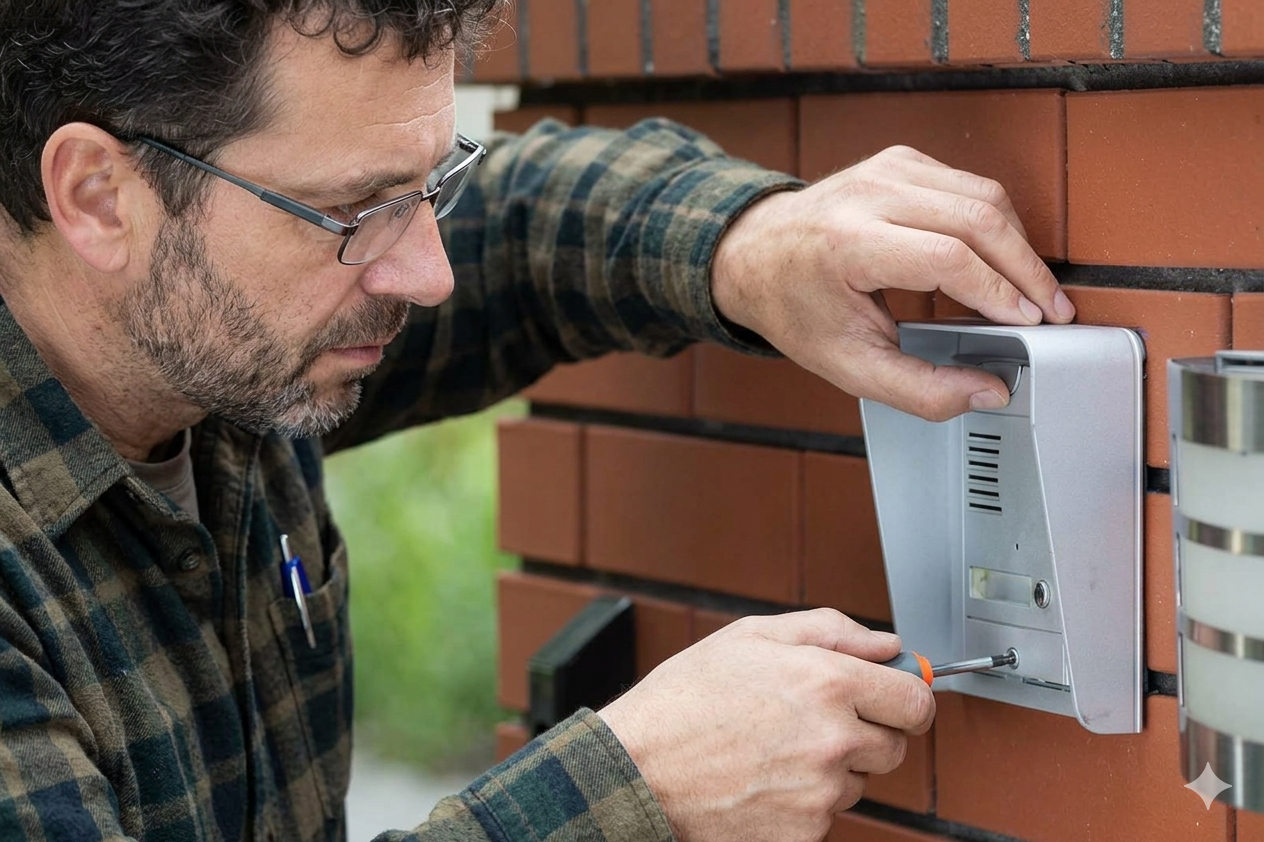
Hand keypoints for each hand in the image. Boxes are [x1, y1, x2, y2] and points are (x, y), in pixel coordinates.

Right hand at [597, 609, 934, 841]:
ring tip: (772, 748)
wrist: (638, 769)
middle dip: (866, 733)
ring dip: (831, 767)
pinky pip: (825, 814)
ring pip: (857, 782)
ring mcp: (821, 792)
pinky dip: (803, 800)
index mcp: (829, 682)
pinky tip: (762, 778)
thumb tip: (886, 644)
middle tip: (814, 720)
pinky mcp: (804, 832)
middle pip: (894, 747)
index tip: (890, 698)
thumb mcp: (752, 636)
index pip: (916, 701)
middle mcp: (834, 739)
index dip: (905, 698)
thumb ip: (830, 630)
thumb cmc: (686, 698)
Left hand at [711, 145, 1075, 421]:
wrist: (753, 255)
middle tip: (1053, 311)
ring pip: (983, 195)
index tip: (1033, 323)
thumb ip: (919, 390)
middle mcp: (869, 194)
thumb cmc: (796, 310)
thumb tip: (988, 391)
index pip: (947, 257)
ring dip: (1019, 245)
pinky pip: (968, 185)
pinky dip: (995, 223)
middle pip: (977, 218)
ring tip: (1034, 292)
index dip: (1000, 292)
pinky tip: (999, 260)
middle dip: (1026, 269)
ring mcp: (886, 169)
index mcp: (847, 242)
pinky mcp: (900, 160)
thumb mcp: (848, 366)